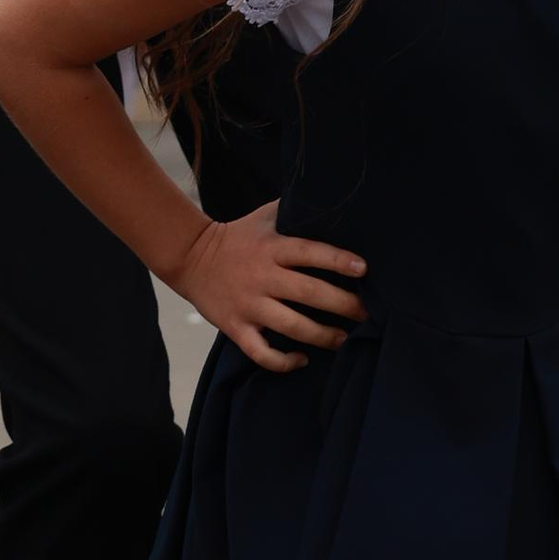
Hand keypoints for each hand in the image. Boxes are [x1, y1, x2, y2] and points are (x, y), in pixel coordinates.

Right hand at [163, 200, 362, 374]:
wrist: (190, 257)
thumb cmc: (238, 236)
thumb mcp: (264, 217)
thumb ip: (294, 210)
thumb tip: (330, 198)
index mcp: (271, 247)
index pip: (309, 252)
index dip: (338, 260)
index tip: (363, 269)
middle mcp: (262, 276)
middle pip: (307, 292)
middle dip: (343, 305)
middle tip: (367, 314)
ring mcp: (248, 305)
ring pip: (290, 326)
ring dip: (322, 336)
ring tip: (343, 339)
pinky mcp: (235, 327)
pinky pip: (261, 353)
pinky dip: (283, 361)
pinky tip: (302, 359)